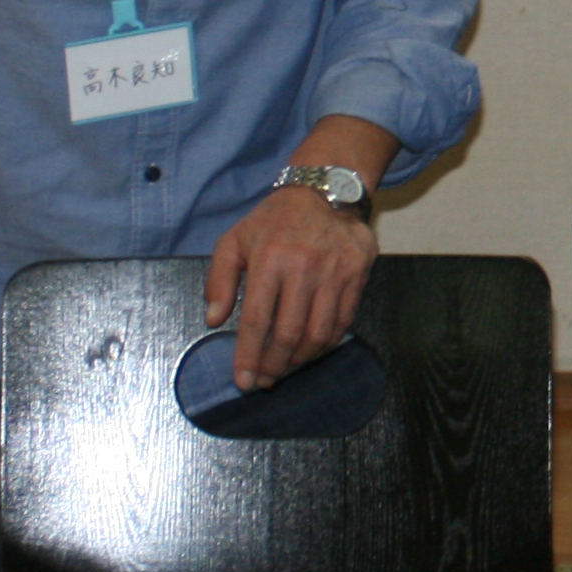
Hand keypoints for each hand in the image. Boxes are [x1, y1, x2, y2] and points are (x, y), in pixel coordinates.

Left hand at [204, 116, 389, 389]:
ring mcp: (335, 272)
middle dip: (275, 365)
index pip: (258, 319)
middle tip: (265, 381)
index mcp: (269, 259)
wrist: (325, 190)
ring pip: (320, 332)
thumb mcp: (234, 240)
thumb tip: (213, 320)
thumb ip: (219, 280)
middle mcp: (304, 267)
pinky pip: (343, 320)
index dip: (249, 355)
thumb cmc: (273, 220)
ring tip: (286, 368)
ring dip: (301, 359)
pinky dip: (326, 342)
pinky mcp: (358, 274)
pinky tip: (311, 349)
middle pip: (290, 332)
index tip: (244, 381)